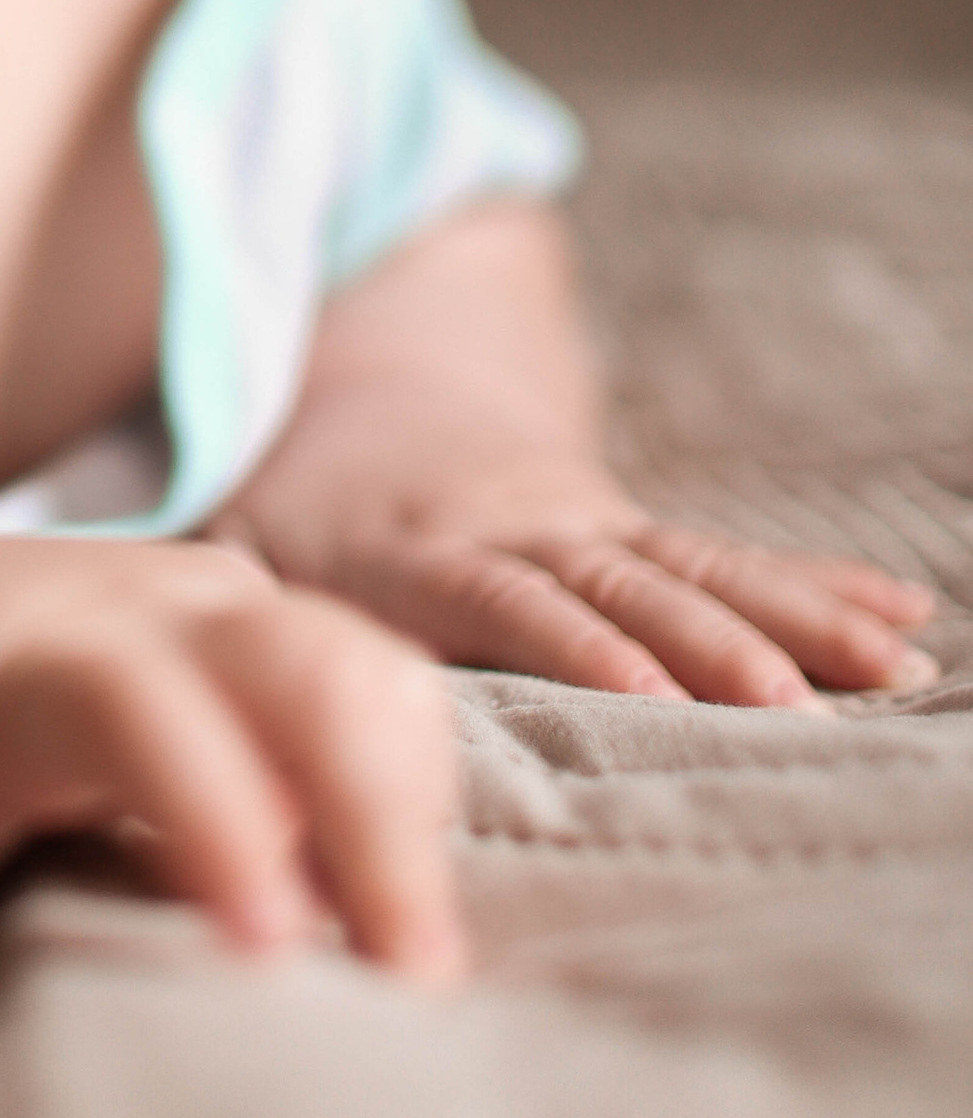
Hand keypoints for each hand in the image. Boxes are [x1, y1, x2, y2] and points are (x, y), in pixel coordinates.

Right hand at [0, 529, 464, 980]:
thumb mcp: (119, 778)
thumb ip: (223, 823)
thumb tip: (347, 941)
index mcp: (228, 628)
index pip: (389, 694)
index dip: (424, 811)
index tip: (407, 942)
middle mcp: (191, 607)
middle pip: (369, 685)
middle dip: (420, 838)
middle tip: (427, 985)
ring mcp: (105, 626)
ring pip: (301, 685)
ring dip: (367, 835)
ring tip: (388, 969)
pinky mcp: (15, 677)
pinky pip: (152, 725)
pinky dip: (224, 823)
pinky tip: (252, 933)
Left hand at [222, 434, 939, 712]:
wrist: (358, 392)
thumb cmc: (287, 511)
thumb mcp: (238, 554)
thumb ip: (236, 630)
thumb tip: (215, 726)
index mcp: (415, 555)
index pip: (501, 602)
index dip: (570, 646)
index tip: (642, 695)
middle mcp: (517, 534)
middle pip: (621, 593)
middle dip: (704, 648)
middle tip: (788, 704)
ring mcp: (586, 526)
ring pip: (696, 574)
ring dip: (790, 620)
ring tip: (883, 664)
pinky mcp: (631, 529)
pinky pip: (730, 555)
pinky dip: (816, 585)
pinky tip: (903, 621)